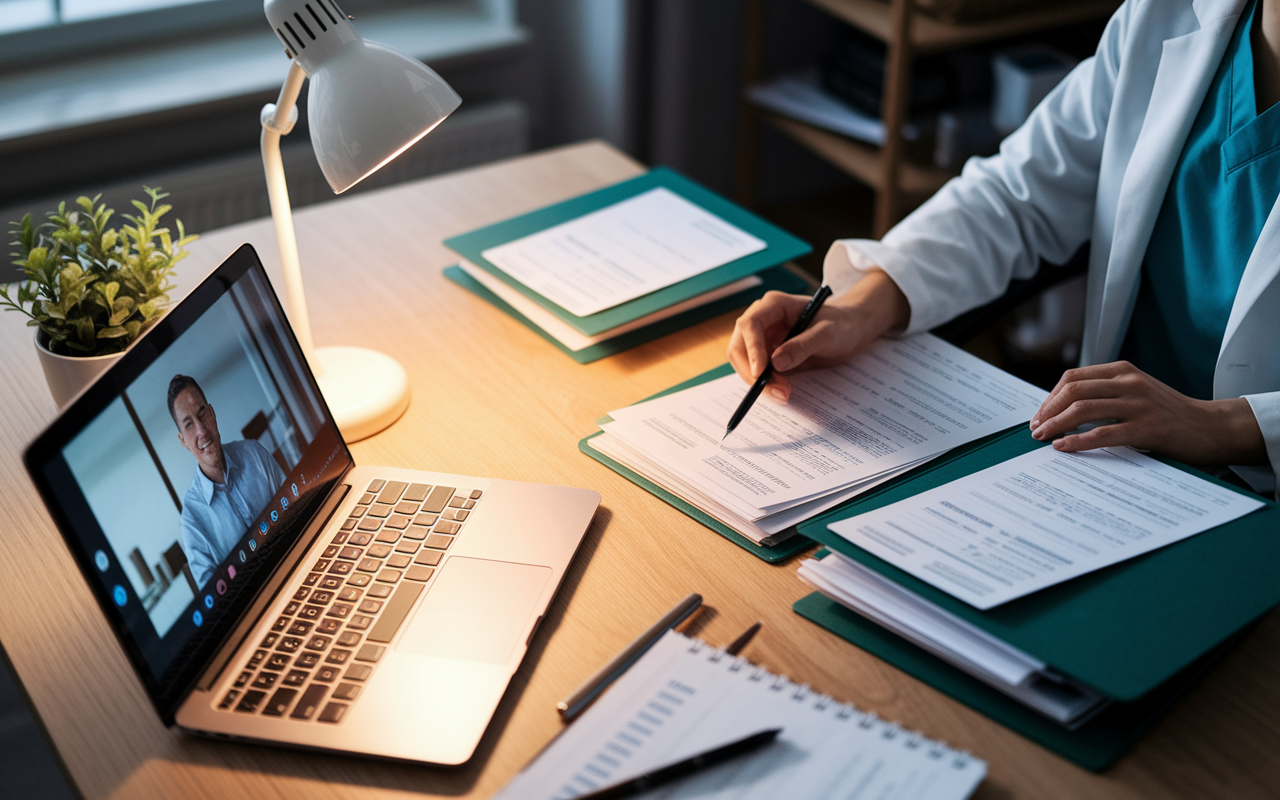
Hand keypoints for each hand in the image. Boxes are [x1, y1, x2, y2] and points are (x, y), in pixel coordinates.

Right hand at [726, 269, 908, 402]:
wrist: (850, 330)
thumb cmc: (842, 324)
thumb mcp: (828, 333)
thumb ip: (803, 345)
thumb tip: (776, 362)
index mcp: (774, 305)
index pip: (750, 325)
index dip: (751, 349)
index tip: (761, 372)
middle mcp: (762, 320)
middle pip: (739, 346)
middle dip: (752, 372)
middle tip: (775, 391)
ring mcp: (762, 338)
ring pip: (744, 363)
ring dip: (758, 382)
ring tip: (784, 393)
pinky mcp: (767, 355)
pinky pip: (756, 372)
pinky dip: (764, 384)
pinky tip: (782, 391)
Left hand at [1030, 361, 1266, 467]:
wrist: (1211, 427)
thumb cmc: (1170, 414)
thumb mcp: (1137, 392)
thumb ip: (1107, 393)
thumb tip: (1063, 409)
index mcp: (1123, 371)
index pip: (1073, 377)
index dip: (1050, 397)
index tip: (1039, 415)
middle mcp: (1129, 383)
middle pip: (1073, 391)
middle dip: (1047, 411)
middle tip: (1035, 429)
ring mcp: (1139, 404)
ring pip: (1083, 410)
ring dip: (1055, 425)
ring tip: (1042, 438)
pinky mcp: (1147, 428)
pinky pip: (1102, 433)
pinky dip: (1076, 441)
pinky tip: (1063, 447)